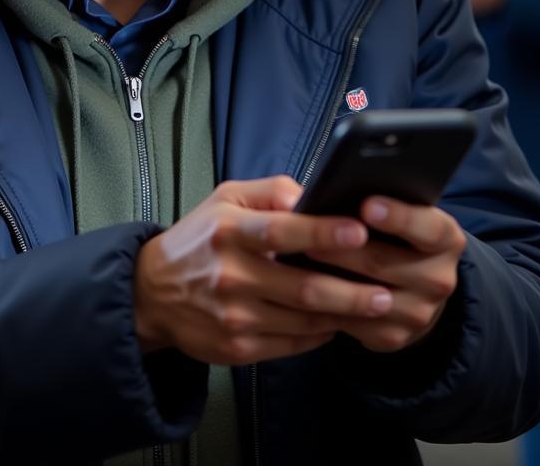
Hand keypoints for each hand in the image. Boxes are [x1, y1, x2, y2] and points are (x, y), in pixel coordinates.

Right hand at [133, 176, 397, 365]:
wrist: (153, 292)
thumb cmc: (200, 238)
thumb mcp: (225, 199)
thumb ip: (271, 191)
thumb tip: (314, 195)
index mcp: (229, 231)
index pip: (281, 231)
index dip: (322, 232)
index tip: (359, 230)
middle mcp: (230, 275)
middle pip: (303, 288)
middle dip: (351, 292)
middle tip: (386, 290)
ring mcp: (234, 316)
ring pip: (303, 321)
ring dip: (343, 316)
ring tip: (375, 307)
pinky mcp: (238, 348)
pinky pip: (291, 344)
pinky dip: (319, 335)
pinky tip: (337, 324)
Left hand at [305, 196, 465, 352]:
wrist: (412, 286)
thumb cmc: (393, 234)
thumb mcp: (399, 212)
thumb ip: (378, 201)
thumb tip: (338, 192)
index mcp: (445, 240)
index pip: (428, 227)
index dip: (399, 217)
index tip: (367, 206)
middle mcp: (440, 279)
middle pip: (385, 262)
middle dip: (342, 247)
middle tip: (307, 231)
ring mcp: (420, 314)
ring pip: (366, 296)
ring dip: (328, 277)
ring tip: (298, 256)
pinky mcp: (394, 337)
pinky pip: (354, 322)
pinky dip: (327, 304)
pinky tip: (304, 288)